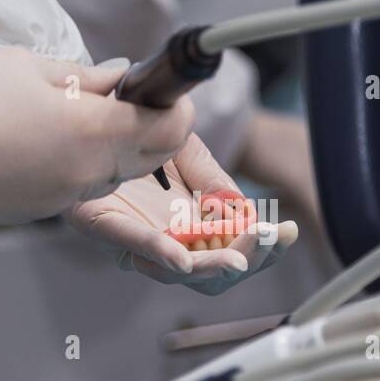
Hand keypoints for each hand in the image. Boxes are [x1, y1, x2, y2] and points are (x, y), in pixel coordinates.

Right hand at [0, 47, 193, 224]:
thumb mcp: (30, 67)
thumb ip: (87, 78)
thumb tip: (120, 79)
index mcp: (92, 132)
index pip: (170, 128)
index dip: (174, 108)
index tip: (162, 92)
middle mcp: (87, 174)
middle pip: (150, 159)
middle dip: (149, 132)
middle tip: (125, 103)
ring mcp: (63, 200)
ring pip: (114, 177)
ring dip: (112, 151)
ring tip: (76, 120)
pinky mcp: (39, 213)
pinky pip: (79, 190)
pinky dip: (78, 168)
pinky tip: (44, 144)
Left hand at [67, 133, 298, 295]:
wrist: (91, 106)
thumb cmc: (138, 130)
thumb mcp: (190, 150)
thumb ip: (215, 181)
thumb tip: (243, 214)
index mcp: (190, 226)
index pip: (233, 252)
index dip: (264, 249)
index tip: (287, 232)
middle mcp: (164, 238)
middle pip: (211, 274)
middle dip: (248, 259)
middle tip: (270, 238)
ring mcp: (133, 237)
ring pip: (178, 270)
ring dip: (213, 263)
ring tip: (240, 257)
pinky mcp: (99, 223)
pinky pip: (131, 244)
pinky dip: (159, 253)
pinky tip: (181, 259)